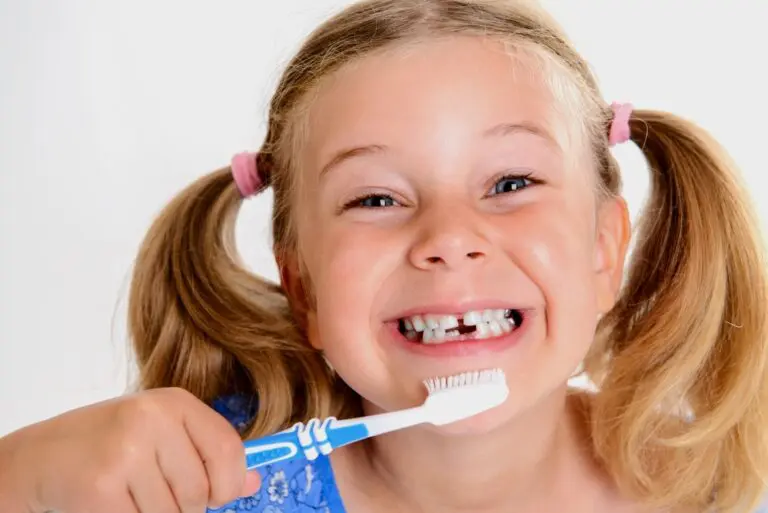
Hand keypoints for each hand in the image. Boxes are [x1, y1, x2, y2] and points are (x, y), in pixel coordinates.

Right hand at [0, 387, 260, 512]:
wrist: (41, 457)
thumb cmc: (110, 445)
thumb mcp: (162, 435)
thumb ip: (207, 454)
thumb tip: (253, 480)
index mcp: (173, 403)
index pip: (227, 448)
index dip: (229, 481)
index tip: (220, 494)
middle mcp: (152, 420)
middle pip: (201, 491)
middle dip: (186, 505)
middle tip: (156, 492)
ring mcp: (126, 452)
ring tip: (131, 494)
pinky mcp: (102, 487)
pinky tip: (114, 503)